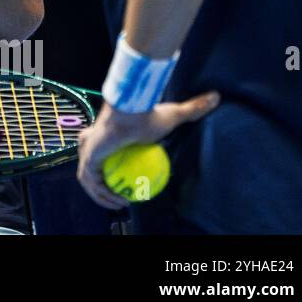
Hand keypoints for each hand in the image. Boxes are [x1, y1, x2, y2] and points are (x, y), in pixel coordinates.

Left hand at [75, 91, 219, 208]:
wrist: (131, 111)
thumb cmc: (147, 114)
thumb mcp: (174, 114)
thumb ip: (193, 108)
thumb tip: (215, 97)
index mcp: (104, 133)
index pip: (106, 156)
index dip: (113, 170)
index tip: (130, 183)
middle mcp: (92, 141)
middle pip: (93, 169)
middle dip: (103, 186)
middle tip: (123, 198)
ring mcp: (87, 149)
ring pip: (90, 179)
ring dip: (103, 195)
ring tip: (121, 204)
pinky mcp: (87, 156)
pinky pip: (93, 183)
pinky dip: (103, 195)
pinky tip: (119, 202)